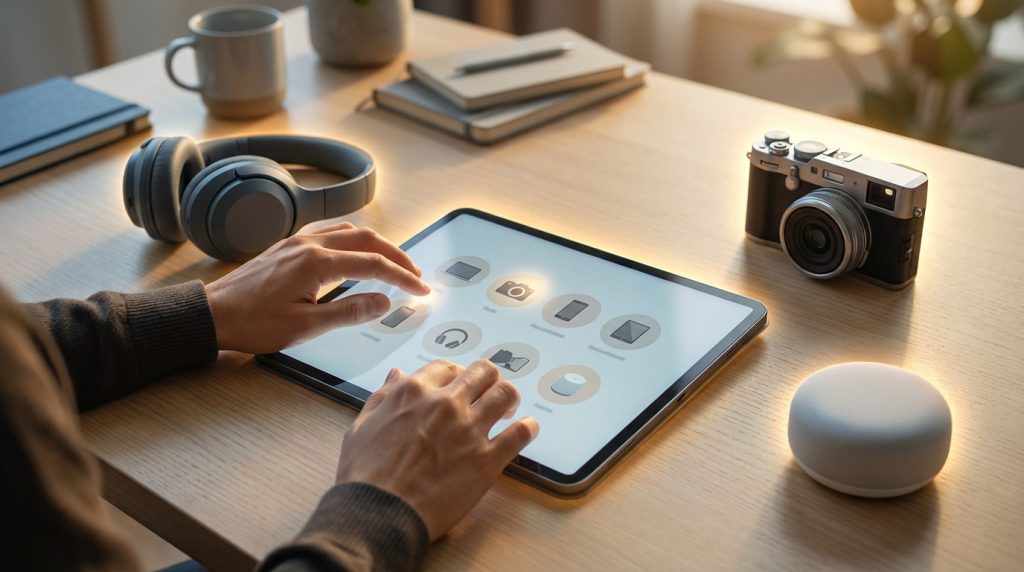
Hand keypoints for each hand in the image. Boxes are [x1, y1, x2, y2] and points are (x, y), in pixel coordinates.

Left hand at [205, 222, 429, 353]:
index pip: (373, 264)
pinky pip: (330, 234)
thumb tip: (384, 302)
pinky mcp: (288, 247)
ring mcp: (297, 242)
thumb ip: (350, 312)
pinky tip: (357, 256)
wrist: (212, 314)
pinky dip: (354, 242)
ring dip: (376, 245)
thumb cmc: (253, 323)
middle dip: (396, 255)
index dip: (402, 277)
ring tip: (393, 264)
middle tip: (416, 274)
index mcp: (316, 263)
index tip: (420, 289)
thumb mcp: (306, 327)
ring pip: (349, 231)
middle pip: (367, 239)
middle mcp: (308, 245)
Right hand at [335, 359, 539, 539]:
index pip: (446, 367)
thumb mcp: (361, 427)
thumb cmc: (364, 475)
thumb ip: (382, 397)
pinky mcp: (487, 459)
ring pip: (505, 394)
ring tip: (507, 410)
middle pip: (483, 372)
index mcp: (415, 392)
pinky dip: (527, 428)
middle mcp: (446, 404)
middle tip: (487, 395)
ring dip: (508, 398)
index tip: (457, 387)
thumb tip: (397, 374)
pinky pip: (520, 434)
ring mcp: (469, 430)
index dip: (454, 376)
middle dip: (487, 380)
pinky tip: (526, 429)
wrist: (379, 513)